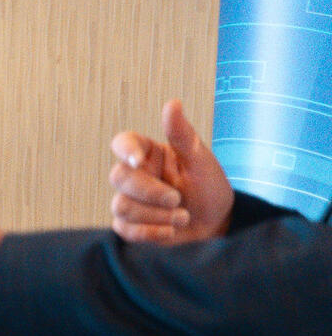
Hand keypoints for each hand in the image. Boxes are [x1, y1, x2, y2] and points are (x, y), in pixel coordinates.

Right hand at [110, 99, 232, 244]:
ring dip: (155, 215)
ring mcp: (130, 200)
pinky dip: (150, 232)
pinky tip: (170, 230)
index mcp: (150, 154)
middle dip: (150, 192)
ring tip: (182, 217)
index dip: (125, 151)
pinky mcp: (129, 225)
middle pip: (119, 178)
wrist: (215, 225)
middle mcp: (136, 175)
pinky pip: (124, 228)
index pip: (123, 143)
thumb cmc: (210, 189)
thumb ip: (182, 135)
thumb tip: (172, 104)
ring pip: (121, 206)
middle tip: (178, 199)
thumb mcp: (200, 161)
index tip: (139, 161)